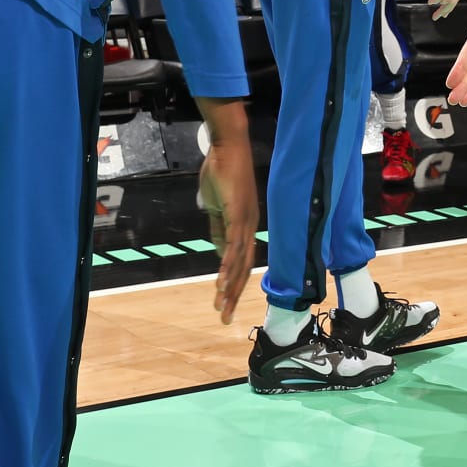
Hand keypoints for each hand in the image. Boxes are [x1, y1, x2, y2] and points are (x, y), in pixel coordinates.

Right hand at [193, 99, 256, 324]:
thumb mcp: (216, 207)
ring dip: (230, 286)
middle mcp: (250, 227)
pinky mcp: (238, 213)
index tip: (224, 304)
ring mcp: (246, 221)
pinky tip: (222, 280)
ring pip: (239, 261)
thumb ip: (219, 229)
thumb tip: (218, 253)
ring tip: (221, 306)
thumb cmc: (221, 173)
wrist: (227, 148)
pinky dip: (228, 264)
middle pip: (243, 268)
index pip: (240, 262)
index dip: (233, 284)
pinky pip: (233, 244)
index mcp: (246, 226)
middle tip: (224, 318)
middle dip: (234, 295)